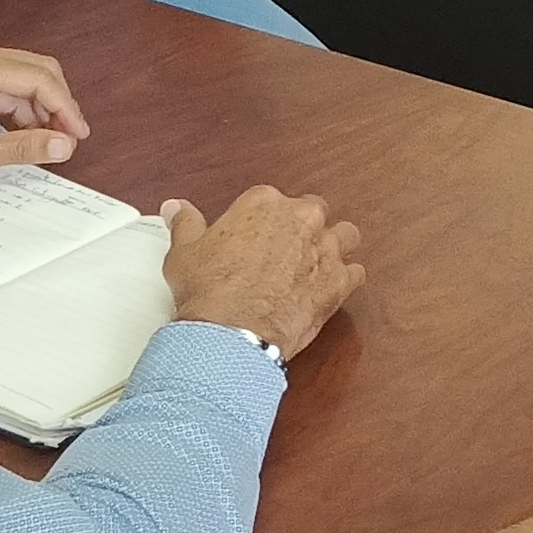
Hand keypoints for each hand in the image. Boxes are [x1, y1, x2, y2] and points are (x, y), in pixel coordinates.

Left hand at [0, 39, 88, 183]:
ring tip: (45, 143)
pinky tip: (22, 135)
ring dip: (37, 110)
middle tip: (67, 139)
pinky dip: (17, 109)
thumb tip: (63, 146)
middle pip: (37, 72)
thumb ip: (23, 148)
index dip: (65, 109)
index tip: (78, 135)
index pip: (39, 79)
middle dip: (56, 106)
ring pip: (22, 80)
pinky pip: (4, 86)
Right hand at [162, 186, 364, 352]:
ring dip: (334, 246)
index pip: (272, 200)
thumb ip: (185, 223)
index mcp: (264, 203)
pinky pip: (356, 272)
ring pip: (345, 235)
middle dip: (303, 227)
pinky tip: (330, 288)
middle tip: (286, 250)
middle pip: (314, 211)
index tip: (257, 237)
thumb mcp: (184, 251)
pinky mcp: (339, 281)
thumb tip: (176, 208)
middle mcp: (300, 218)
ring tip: (316, 263)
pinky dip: (346, 279)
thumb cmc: (209, 291)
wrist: (231, 332)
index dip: (266, 221)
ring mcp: (324, 249)